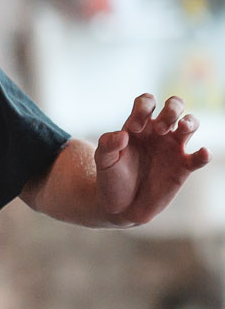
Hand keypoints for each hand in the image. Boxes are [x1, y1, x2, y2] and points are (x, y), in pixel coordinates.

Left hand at [95, 93, 209, 225]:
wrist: (120, 206)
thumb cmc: (112, 178)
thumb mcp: (103, 161)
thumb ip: (107, 145)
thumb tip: (123, 135)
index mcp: (138, 125)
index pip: (147, 102)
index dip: (143, 108)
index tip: (134, 129)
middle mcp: (158, 133)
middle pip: (175, 105)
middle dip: (171, 110)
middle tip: (160, 129)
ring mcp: (173, 148)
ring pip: (191, 124)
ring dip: (189, 122)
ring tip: (181, 128)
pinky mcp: (183, 167)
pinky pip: (199, 157)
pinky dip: (204, 154)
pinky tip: (202, 153)